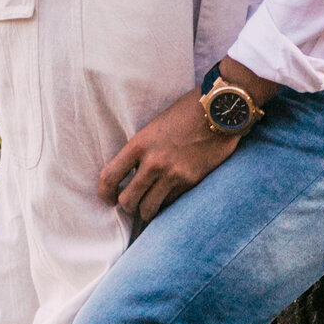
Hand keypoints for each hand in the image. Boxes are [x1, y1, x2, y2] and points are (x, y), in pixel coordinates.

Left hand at [100, 88, 242, 229]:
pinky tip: (167, 197)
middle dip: (127, 207)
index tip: (108, 198)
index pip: (110, 177)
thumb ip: (141, 150)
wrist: (218, 111)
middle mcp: (153, 163)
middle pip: (127, 201)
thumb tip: (131, 172)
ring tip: (149, 206)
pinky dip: (166, 204)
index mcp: (139, 144)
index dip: (104, 193)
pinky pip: (170, 203)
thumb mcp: (154, 127)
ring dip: (146, 211)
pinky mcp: (190, 182)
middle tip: (132, 204)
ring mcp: (173, 174)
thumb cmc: (186, 113)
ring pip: (148, 209)